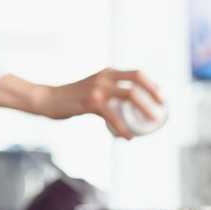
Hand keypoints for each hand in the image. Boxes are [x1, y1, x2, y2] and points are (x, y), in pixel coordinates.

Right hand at [39, 68, 162, 139]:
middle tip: (161, 107)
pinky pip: (112, 117)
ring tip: (152, 120)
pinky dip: (122, 128)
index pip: (137, 73)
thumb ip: (108, 90)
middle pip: (137, 80)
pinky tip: (128, 137)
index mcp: (107, 72)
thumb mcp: (93, 86)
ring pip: (130, 95)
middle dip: (153, 93)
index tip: (160, 96)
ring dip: (144, 108)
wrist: (49, 99)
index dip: (152, 84)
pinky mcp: (91, 103)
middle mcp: (104, 77)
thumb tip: (126, 104)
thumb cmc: (72, 96)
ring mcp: (98, 89)